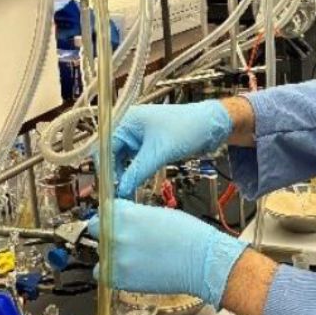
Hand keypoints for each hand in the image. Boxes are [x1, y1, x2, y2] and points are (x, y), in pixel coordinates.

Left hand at [87, 200, 247, 306]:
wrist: (202, 262)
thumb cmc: (188, 235)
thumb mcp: (157, 213)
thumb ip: (134, 215)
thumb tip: (123, 219)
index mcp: (124, 213)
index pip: (103, 211)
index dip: (110, 216)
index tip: (114, 222)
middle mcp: (115, 234)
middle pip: (95, 230)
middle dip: (107, 233)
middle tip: (124, 240)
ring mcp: (115, 258)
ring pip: (100, 255)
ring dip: (110, 256)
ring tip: (133, 258)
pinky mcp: (120, 279)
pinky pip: (104, 275)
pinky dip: (114, 274)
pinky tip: (131, 271)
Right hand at [111, 101, 231, 198]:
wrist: (211, 126)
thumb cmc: (187, 129)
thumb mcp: (160, 152)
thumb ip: (138, 172)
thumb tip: (121, 190)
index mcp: (126, 120)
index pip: (103, 147)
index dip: (105, 169)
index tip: (109, 188)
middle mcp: (128, 126)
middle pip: (110, 154)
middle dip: (114, 173)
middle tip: (118, 194)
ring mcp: (137, 136)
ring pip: (121, 159)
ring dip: (124, 175)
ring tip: (127, 192)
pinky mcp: (146, 145)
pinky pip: (133, 161)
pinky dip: (133, 172)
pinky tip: (135, 184)